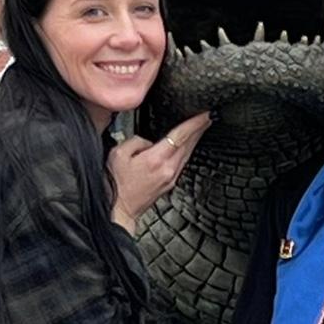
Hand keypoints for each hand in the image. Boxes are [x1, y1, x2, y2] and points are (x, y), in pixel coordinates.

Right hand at [108, 112, 210, 230]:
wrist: (118, 209)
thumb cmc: (115, 184)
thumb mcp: (117, 154)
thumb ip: (136, 141)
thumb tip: (148, 141)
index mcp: (156, 159)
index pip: (180, 136)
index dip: (194, 123)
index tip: (205, 114)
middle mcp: (168, 169)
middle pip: (189, 144)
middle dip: (199, 129)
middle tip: (208, 117)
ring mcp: (170, 178)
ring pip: (187, 154)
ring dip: (195, 139)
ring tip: (200, 128)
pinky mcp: (169, 184)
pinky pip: (182, 162)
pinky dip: (187, 151)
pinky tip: (187, 147)